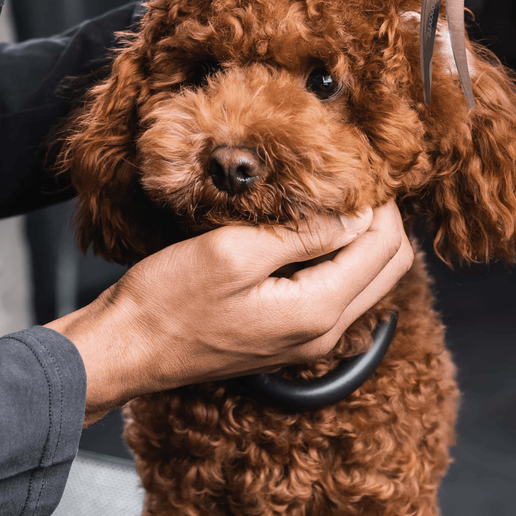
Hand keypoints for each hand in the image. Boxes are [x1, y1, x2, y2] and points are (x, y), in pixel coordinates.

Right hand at [45, 201, 412, 425]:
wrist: (128, 348)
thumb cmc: (167, 302)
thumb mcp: (232, 252)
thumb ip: (302, 235)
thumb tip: (356, 215)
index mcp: (317, 311)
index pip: (383, 248)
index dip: (381, 202)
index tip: (361, 167)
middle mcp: (323, 333)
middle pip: (388, 268)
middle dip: (382, 220)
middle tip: (356, 180)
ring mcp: (307, 339)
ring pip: (367, 281)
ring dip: (362, 238)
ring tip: (335, 198)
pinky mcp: (288, 336)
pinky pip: (338, 292)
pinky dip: (339, 258)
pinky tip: (311, 231)